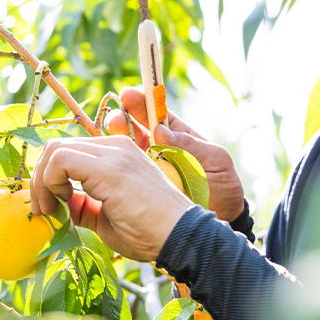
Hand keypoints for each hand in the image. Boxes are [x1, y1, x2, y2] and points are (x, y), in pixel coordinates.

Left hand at [29, 135, 193, 261]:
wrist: (181, 239)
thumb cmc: (149, 233)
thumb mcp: (106, 217)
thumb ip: (83, 205)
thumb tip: (58, 205)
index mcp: (117, 154)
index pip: (69, 150)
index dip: (50, 176)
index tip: (50, 206)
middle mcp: (115, 146)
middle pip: (57, 146)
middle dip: (40, 178)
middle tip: (43, 210)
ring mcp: (114, 154)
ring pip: (55, 149)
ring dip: (41, 182)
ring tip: (49, 211)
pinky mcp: (109, 167)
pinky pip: (61, 160)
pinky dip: (49, 182)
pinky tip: (61, 205)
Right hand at [104, 87, 245, 222]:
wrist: (216, 225)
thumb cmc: (222, 190)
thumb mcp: (215, 163)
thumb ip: (192, 146)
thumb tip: (161, 130)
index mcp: (176, 137)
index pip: (154, 114)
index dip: (140, 102)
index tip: (128, 95)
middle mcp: (156, 149)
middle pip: (131, 129)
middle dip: (120, 121)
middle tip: (114, 121)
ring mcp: (144, 168)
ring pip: (119, 150)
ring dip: (109, 142)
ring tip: (105, 137)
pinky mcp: (134, 188)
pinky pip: (117, 175)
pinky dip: (105, 168)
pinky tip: (97, 163)